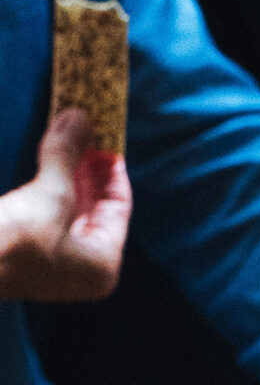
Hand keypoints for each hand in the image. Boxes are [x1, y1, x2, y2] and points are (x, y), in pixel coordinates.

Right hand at [0, 111, 131, 300]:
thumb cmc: (14, 241)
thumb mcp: (50, 194)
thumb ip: (68, 156)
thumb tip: (80, 117)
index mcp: (102, 265)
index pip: (119, 207)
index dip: (112, 168)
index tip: (106, 136)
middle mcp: (84, 267)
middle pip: (95, 205)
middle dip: (89, 166)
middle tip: (86, 128)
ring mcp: (56, 260)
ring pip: (70, 206)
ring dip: (68, 170)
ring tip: (67, 133)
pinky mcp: (31, 248)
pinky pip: (49, 211)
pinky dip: (50, 183)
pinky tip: (48, 156)